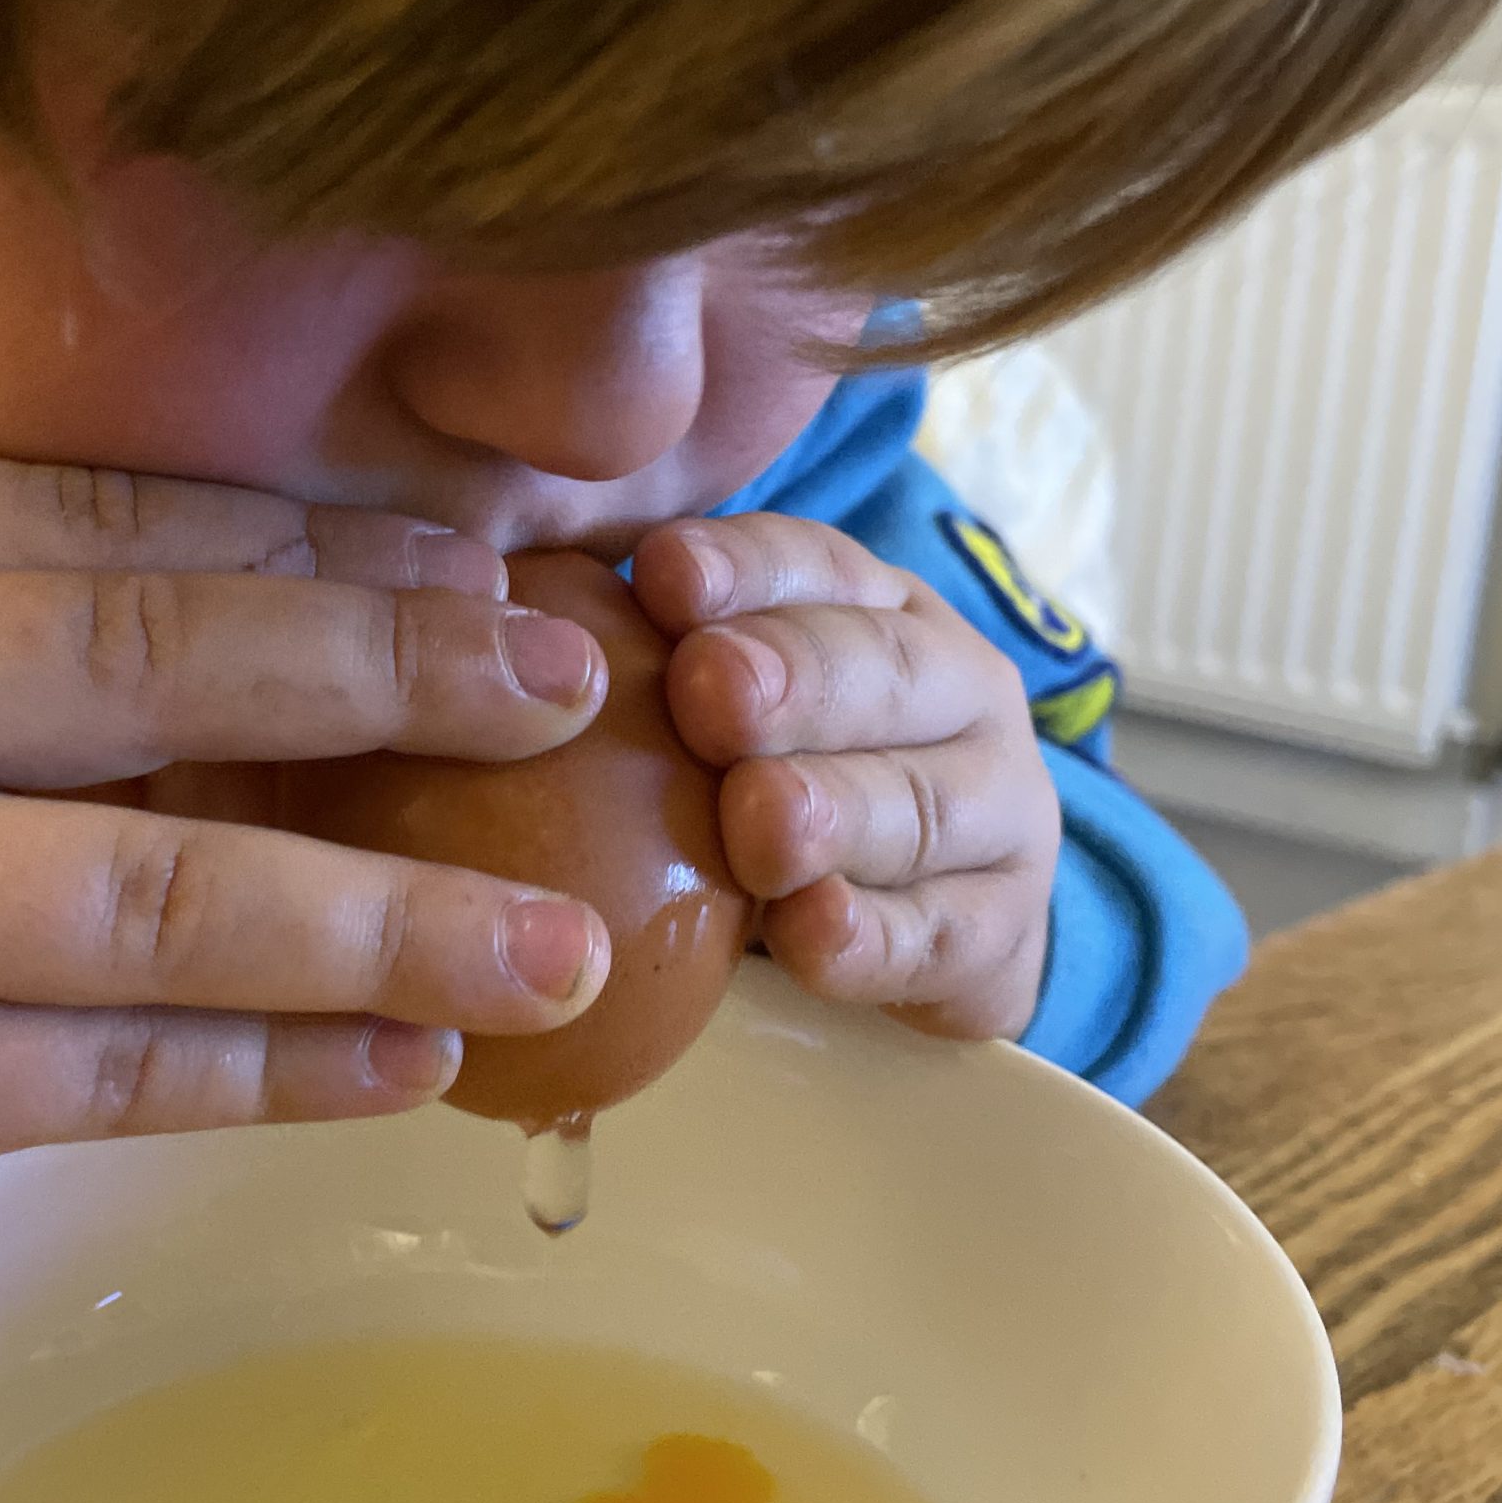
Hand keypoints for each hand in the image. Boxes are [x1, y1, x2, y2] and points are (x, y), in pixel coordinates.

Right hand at [0, 458, 610, 1295]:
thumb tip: (271, 640)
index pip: (90, 519)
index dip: (308, 547)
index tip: (468, 570)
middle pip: (149, 662)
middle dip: (392, 673)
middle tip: (565, 691)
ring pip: (160, 893)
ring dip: (389, 916)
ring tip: (559, 939)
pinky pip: (98, 1073)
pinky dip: (272, 1070)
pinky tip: (406, 1060)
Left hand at [634, 513, 1058, 1040]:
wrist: (920, 931)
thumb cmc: (773, 789)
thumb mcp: (718, 714)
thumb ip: (641, 658)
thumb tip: (497, 615)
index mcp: (878, 607)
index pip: (817, 563)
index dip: (742, 568)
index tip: (660, 578)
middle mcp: (956, 688)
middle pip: (884, 670)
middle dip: (795, 679)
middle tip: (709, 694)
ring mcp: (999, 810)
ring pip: (922, 804)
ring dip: (836, 810)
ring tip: (757, 823)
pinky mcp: (1004, 933)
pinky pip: (941, 935)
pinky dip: (872, 938)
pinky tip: (811, 934)